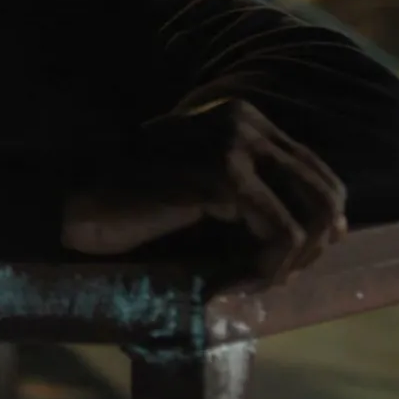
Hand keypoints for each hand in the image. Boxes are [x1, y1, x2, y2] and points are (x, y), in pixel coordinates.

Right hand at [61, 98, 349, 284]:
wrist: (73, 198)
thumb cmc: (130, 201)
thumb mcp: (202, 187)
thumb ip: (250, 192)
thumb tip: (321, 230)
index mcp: (240, 116)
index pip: (314, 169)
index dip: (321, 222)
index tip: (294, 261)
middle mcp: (242, 120)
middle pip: (325, 191)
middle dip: (313, 245)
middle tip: (276, 277)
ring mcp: (233, 144)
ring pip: (310, 216)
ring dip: (289, 262)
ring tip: (254, 281)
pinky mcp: (223, 176)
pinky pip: (280, 233)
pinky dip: (267, 268)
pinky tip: (236, 282)